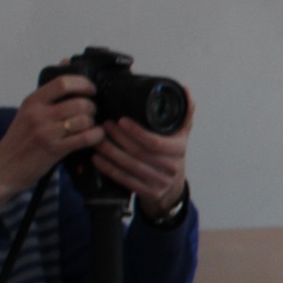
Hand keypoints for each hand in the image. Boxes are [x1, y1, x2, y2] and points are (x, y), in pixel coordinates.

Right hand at [0, 76, 103, 221]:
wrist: (1, 169)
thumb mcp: (28, 112)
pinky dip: (96, 136)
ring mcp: (46, 132)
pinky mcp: (53, 149)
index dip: (83, 84)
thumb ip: (48, 93)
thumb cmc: (19, 141)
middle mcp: (38, 114)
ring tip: (90, 127)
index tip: (91, 90)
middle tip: (92, 114)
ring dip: (93, 123)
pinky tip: (95, 137)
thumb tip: (65, 63)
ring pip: (84, 119)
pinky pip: (85, 138)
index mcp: (32, 101)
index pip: (62, 83)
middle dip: (92, 108)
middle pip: (79, 103)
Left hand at [92, 90, 193, 220]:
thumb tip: (185, 90)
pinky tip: (97, 159)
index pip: (154, 141)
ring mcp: (160, 183)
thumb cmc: (172, 154)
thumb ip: (184, 112)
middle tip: (104, 125)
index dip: (136, 131)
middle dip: (118, 138)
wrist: (172, 185)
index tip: (121, 120)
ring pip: (129, 166)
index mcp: (179, 150)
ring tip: (96, 139)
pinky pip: (124, 180)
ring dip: (109, 152)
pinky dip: (108, 168)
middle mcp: (171, 168)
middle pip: (139, 153)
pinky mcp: (148, 193)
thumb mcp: (181, 133)